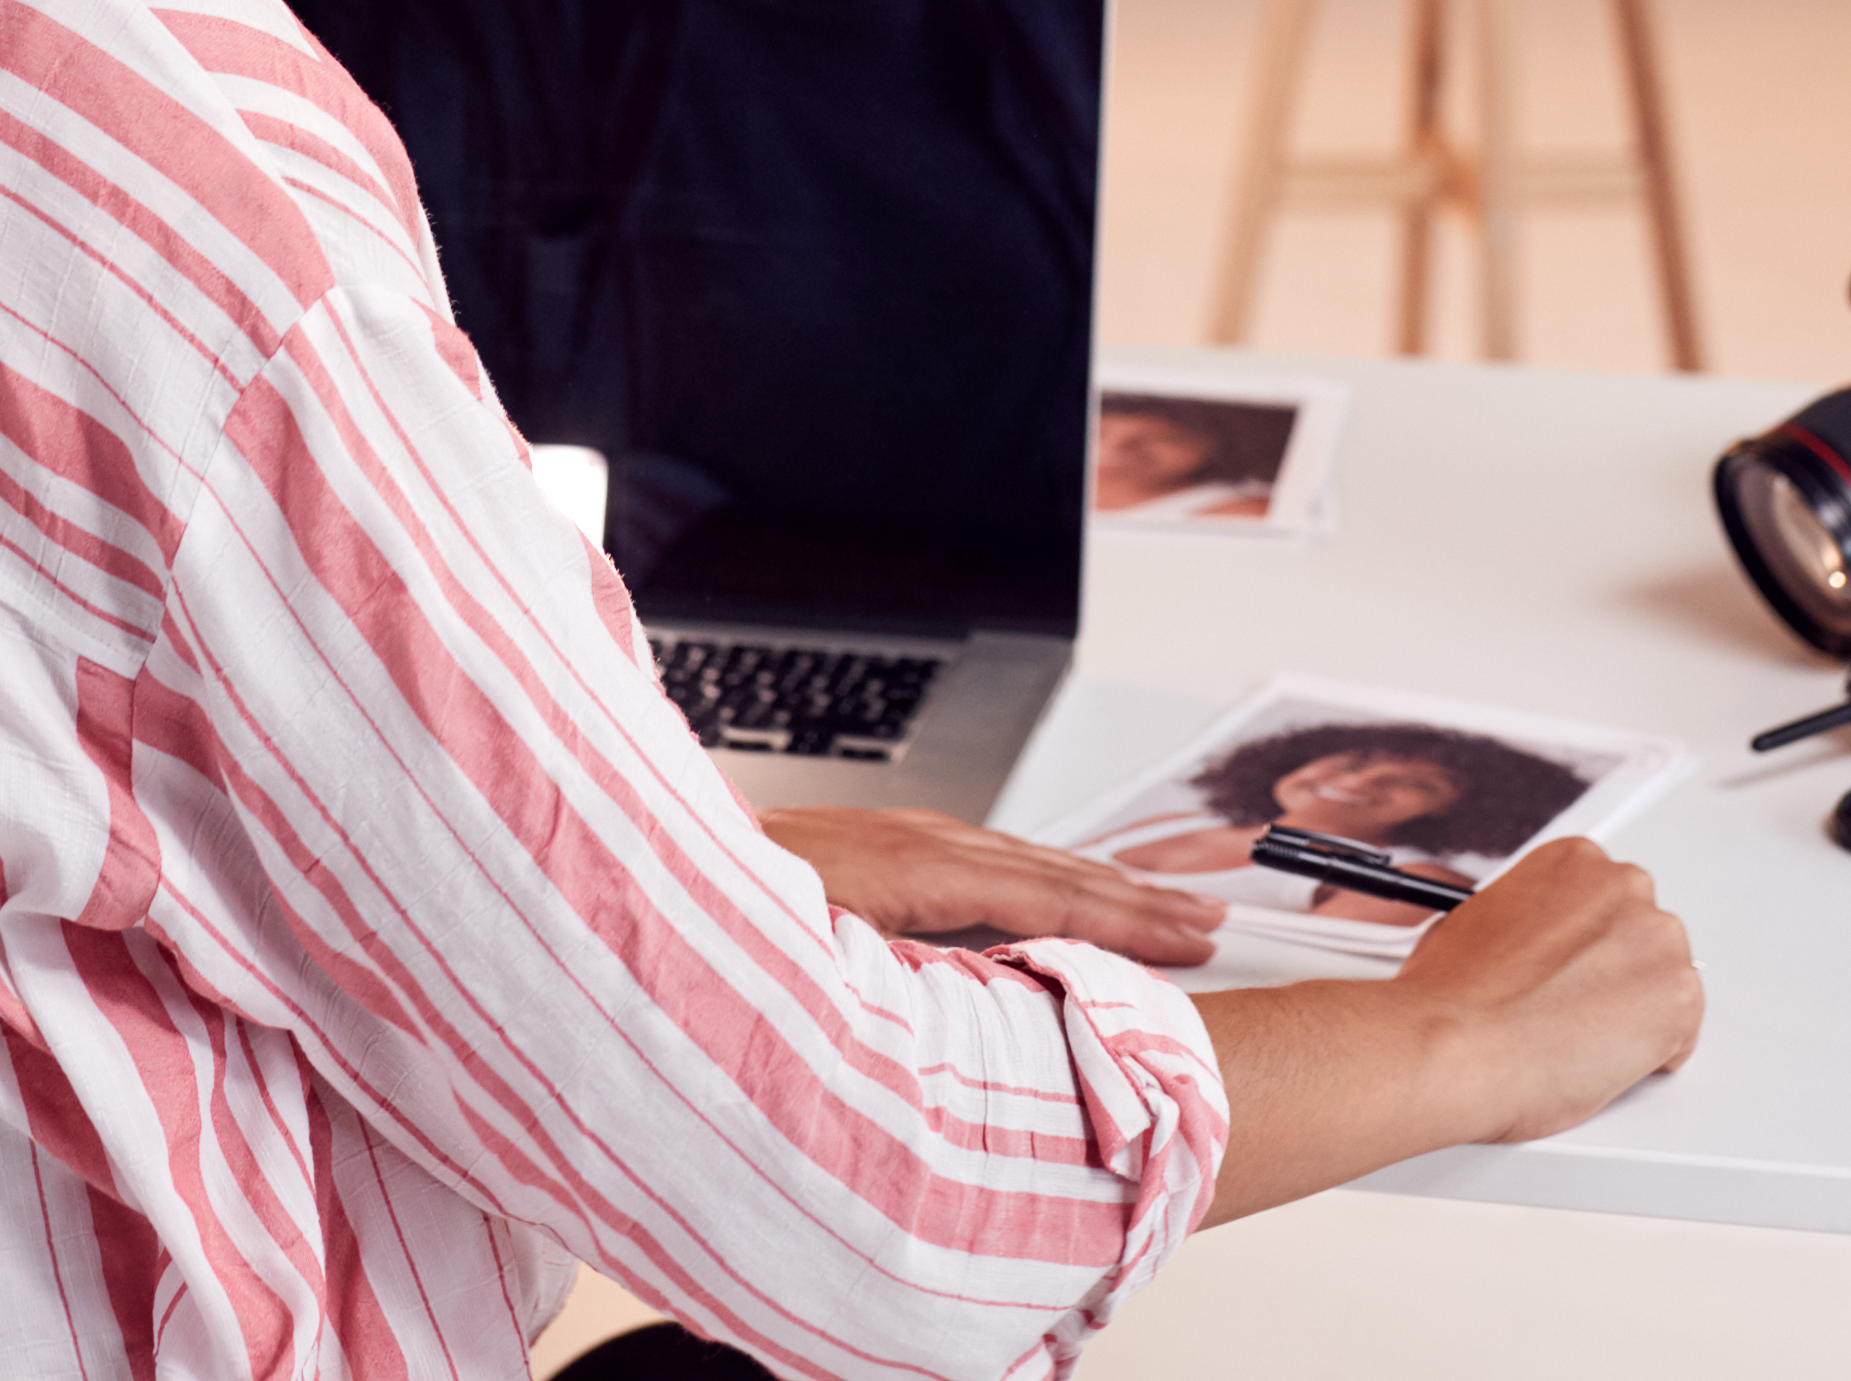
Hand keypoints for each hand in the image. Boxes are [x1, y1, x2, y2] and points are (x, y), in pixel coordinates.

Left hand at [758, 808, 1229, 966]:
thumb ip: (910, 989)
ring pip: (1017, 857)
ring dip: (1090, 882)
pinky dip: (1034, 875)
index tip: (1196, 938)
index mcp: (908, 869)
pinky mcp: (867, 847)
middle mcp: (907, 842)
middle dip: (1133, 896)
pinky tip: (1046, 892)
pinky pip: (978, 856)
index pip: (1047, 894)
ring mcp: (888, 838)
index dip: (1128, 920)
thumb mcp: (818, 972)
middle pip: (1047, 868)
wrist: (643, 876)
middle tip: (1207, 919)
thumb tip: (992, 1013)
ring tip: (1152, 904)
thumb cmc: (712, 935)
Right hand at [1389, 837, 1699, 1142]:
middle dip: (1616, 974)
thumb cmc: (1455, 999)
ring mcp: (1657, 940)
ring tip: (1582, 1043)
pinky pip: (1682, 1032)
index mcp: (1575, 861)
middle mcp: (1624, 887)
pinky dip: (1654, 1055)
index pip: (1607, 899)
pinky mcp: (1679, 998)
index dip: (1587, 945)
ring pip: (1664, 981)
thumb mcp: (1471, 923)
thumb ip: (1520, 922)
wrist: (1458, 1047)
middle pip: (1642, 935)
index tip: (1572, 969)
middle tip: (1575, 1011)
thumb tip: (1522, 946)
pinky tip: (1606, 1064)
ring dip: (1636, 1011)